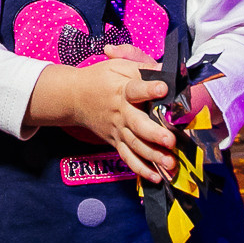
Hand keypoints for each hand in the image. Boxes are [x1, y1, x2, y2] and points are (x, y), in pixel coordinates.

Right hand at [33, 59, 176, 181]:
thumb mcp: (118, 65)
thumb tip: (165, 69)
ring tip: (170, 163)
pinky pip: (128, 158)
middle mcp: (121, 113)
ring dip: (153, 156)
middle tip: (170, 140)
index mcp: (122, 90)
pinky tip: (156, 177)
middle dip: (154, 134)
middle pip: (137, 125)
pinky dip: (141, 169)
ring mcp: (118, 130)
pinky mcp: (116, 142)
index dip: (149, 89)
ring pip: (135, 145)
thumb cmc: (101, 79)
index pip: (135, 89)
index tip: (163, 87)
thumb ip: (140, 64)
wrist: (74, 97)